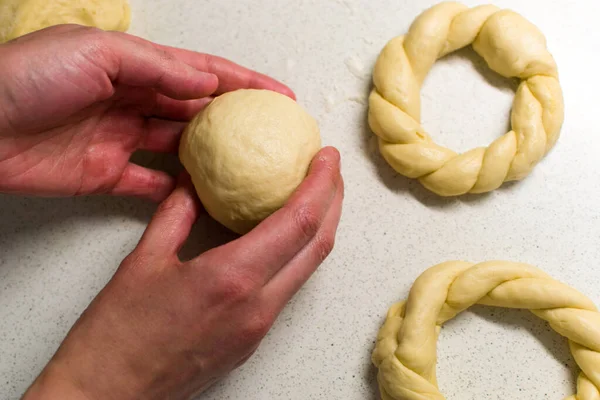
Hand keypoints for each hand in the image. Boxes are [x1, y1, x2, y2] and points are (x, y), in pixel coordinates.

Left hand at [0, 25, 293, 200]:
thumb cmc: (26, 78)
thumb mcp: (97, 55)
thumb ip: (157, 68)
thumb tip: (208, 84)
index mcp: (134, 67)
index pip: (201, 73)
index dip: (243, 82)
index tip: (279, 97)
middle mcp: (133, 101)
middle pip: (196, 111)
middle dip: (235, 120)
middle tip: (271, 135)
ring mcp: (121, 140)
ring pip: (180, 148)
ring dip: (212, 157)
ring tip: (247, 168)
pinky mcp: (106, 174)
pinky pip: (151, 184)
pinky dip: (176, 192)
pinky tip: (203, 197)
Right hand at [22, 147, 342, 399]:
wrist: (110, 392)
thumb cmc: (118, 335)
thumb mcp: (144, 259)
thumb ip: (176, 212)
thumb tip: (194, 181)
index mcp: (233, 278)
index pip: (299, 221)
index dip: (322, 184)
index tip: (327, 157)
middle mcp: (258, 305)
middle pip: (319, 245)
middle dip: (334, 201)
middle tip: (330, 170)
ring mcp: (260, 326)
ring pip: (308, 268)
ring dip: (320, 228)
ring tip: (316, 196)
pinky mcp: (254, 339)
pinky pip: (288, 287)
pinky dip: (297, 254)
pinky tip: (283, 236)